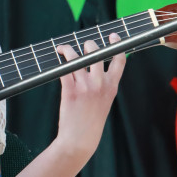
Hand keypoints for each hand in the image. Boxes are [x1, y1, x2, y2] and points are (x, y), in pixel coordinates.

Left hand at [54, 33, 124, 161]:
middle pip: (95, 52)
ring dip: (68, 50)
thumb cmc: (91, 122)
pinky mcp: (70, 90)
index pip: (119, 61)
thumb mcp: (104, 103)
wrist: (80, 139)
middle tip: (82, 48)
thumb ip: (103, 86)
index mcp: (112, 87)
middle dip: (88, 46)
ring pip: (76, 57)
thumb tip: (96, 71)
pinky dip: (60, 59)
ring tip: (63, 49)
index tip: (113, 37)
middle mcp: (100, 84)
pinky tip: (58, 56)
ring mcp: (85, 86)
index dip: (116, 45)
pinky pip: (64, 68)